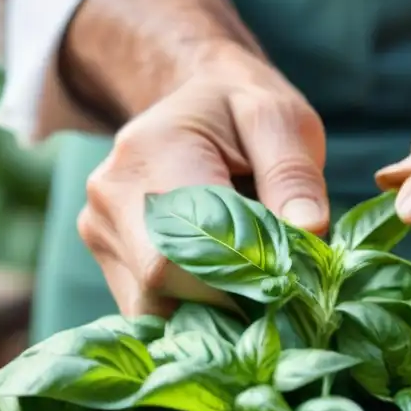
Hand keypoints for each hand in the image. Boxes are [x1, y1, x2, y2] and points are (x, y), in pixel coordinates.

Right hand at [79, 43, 327, 315]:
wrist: (194, 98)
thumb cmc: (243, 110)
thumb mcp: (279, 120)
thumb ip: (293, 173)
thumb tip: (309, 229)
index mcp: (151, 155)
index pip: (179, 252)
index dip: (234, 282)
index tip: (287, 287)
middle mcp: (111, 197)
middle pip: (162, 288)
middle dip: (227, 303)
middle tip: (280, 297)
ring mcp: (101, 231)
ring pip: (152, 309)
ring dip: (210, 313)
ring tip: (253, 290)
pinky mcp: (108, 257)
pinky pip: (148, 309)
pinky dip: (191, 312)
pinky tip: (226, 294)